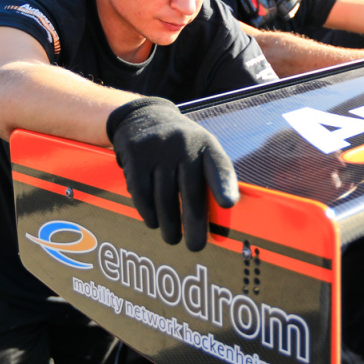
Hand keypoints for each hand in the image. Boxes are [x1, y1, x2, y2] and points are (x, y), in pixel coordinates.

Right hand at [106, 97, 239, 251]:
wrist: (144, 117)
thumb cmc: (180, 146)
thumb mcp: (200, 150)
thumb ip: (210, 177)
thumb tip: (221, 217)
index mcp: (206, 144)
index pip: (219, 166)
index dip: (224, 185)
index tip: (228, 204)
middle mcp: (184, 143)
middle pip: (191, 192)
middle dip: (194, 224)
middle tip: (196, 246)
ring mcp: (158, 148)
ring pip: (164, 197)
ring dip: (169, 224)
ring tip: (172, 238)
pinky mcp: (135, 155)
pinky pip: (141, 193)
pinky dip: (148, 212)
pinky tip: (153, 222)